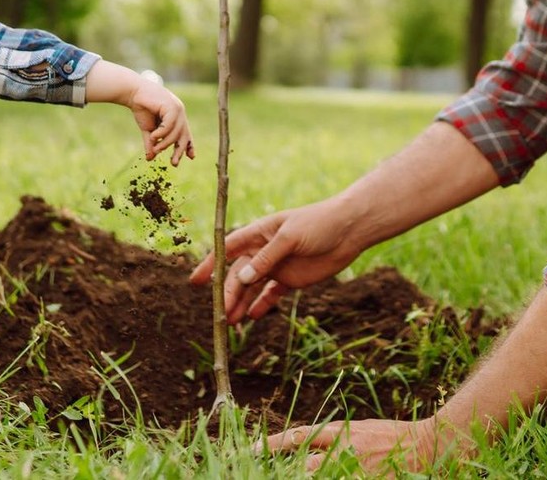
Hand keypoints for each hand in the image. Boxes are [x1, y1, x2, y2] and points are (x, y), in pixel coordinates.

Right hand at [126, 71, 194, 165]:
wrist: (133, 92)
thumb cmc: (141, 108)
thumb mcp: (148, 129)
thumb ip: (151, 143)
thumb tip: (149, 159)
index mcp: (176, 118)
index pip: (186, 133)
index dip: (189, 145)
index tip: (191, 157)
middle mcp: (180, 113)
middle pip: (184, 135)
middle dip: (179, 150)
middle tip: (174, 163)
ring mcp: (177, 109)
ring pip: (176, 132)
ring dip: (165, 143)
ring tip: (156, 149)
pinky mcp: (171, 106)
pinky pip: (170, 125)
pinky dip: (162, 133)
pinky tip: (154, 137)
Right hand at [188, 196, 365, 322]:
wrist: (350, 230)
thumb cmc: (319, 223)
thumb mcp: (290, 237)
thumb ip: (267, 258)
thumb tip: (242, 278)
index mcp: (259, 233)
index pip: (228, 249)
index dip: (211, 264)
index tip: (196, 281)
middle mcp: (263, 250)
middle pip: (238, 274)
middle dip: (227, 293)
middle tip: (220, 314)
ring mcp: (277, 265)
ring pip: (252, 287)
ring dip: (240, 303)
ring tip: (231, 322)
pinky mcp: (291, 279)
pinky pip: (271, 294)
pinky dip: (261, 305)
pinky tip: (251, 317)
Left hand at [264, 417, 462, 474]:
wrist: (428, 445)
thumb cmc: (392, 436)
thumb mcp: (359, 429)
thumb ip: (334, 438)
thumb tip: (305, 443)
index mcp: (341, 433)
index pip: (299, 436)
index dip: (273, 444)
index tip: (252, 450)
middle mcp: (345, 452)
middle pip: (305, 468)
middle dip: (286, 475)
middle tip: (262, 474)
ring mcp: (357, 471)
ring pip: (320, 477)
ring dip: (307, 477)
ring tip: (293, 476)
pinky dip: (331, 479)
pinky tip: (330, 477)